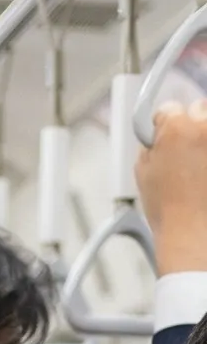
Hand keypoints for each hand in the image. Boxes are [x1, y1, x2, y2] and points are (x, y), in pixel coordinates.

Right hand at [137, 98, 206, 273]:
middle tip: (188, 151)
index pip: (169, 109)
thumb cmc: (169, 210)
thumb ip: (150, 145)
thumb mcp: (143, 173)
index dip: (166, 125)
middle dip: (194, 124)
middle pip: (200, 108)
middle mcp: (204, 127)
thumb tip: (157, 136)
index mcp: (176, 127)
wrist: (195, 235)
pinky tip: (203, 177)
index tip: (167, 137)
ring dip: (205, 139)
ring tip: (199, 167)